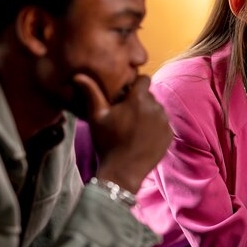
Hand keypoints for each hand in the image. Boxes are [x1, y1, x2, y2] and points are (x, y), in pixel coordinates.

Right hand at [73, 73, 171, 192]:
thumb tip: (78, 75)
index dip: (134, 85)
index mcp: (139, 99)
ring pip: (157, 109)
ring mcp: (164, 121)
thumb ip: (91, 92)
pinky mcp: (169, 134)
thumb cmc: (107, 142)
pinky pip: (163, 123)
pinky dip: (155, 127)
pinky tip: (142, 137)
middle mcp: (156, 107)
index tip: (125, 95)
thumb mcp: (96, 116)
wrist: (123, 171)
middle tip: (126, 114)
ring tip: (133, 127)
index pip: (144, 79)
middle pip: (149, 95)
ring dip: (148, 113)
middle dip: (139, 101)